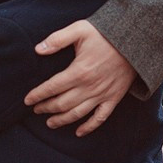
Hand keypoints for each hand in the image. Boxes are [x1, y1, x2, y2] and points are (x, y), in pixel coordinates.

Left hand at [24, 20, 135, 135]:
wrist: (135, 43)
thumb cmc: (105, 34)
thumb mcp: (79, 30)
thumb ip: (57, 39)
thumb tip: (38, 49)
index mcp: (79, 71)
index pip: (52, 87)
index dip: (38, 95)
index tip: (27, 100)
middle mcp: (89, 87)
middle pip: (62, 103)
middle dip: (46, 108)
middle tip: (36, 110)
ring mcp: (102, 95)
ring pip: (78, 114)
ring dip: (62, 120)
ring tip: (50, 123)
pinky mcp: (113, 99)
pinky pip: (100, 118)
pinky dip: (88, 127)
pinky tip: (78, 132)